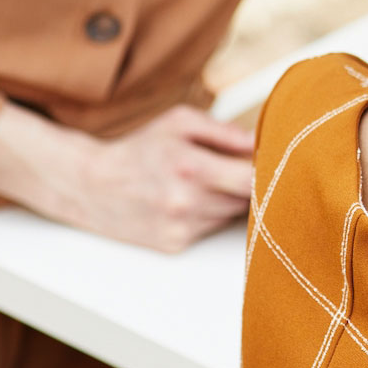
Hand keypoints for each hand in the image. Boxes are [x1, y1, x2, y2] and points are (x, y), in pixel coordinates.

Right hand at [64, 105, 255, 252]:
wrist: (92, 186)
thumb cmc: (140, 149)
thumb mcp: (178, 122)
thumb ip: (223, 131)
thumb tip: (259, 143)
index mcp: (190, 166)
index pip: (252, 180)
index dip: (270, 172)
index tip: (275, 164)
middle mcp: (185, 202)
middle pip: (247, 200)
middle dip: (247, 184)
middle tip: (236, 169)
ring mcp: (180, 227)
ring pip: (231, 216)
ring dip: (229, 201)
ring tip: (206, 183)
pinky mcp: (175, 245)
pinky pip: (212, 229)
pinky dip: (210, 216)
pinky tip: (190, 201)